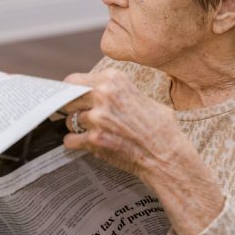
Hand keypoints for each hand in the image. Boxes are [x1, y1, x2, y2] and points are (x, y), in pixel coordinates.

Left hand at [63, 69, 225, 234]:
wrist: (166, 154)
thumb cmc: (159, 126)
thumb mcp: (140, 96)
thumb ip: (116, 91)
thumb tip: (96, 90)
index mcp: (113, 79)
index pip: (74, 80)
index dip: (71, 91)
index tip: (71, 98)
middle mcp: (103, 94)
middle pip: (68, 98)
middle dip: (71, 107)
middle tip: (79, 115)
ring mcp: (96, 118)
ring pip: (69, 120)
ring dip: (77, 127)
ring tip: (93, 132)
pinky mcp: (93, 139)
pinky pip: (70, 139)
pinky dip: (76, 143)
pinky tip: (89, 143)